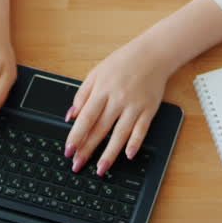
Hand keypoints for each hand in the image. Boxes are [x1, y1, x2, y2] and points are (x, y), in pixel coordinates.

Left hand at [64, 37, 175, 175]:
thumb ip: (82, 94)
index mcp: (103, 89)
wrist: (153, 54)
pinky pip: (142, 129)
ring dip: (110, 153)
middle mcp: (118, 98)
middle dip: (87, 149)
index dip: (76, 136)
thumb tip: (70, 116)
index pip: (86, 117)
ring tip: (100, 169)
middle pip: (100, 129)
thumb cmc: (123, 62)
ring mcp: (135, 105)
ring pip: (120, 133)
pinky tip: (128, 155)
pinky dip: (135, 143)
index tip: (68, 150)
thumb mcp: (97, 72)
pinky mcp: (149, 109)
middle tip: (78, 165)